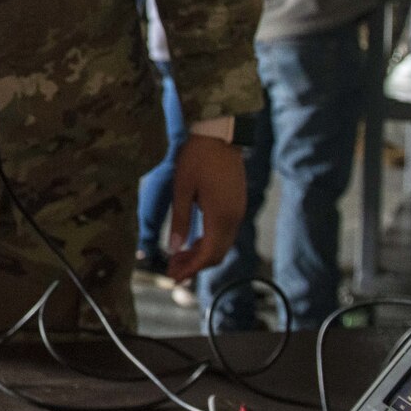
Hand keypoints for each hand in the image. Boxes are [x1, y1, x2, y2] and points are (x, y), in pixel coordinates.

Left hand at [165, 135, 246, 282]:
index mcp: (220, 216)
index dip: (191, 270)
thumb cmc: (197, 156)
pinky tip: (193, 240)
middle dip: (195, 266)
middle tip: (172, 269)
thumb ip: (180, 220)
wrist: (220, 133)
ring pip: (222, 244)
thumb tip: (175, 248)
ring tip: (179, 256)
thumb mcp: (182, 188)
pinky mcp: (237, 203)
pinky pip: (225, 232)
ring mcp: (238, 210)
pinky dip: (210, 241)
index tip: (174, 278)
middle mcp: (233, 217)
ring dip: (202, 254)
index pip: (208, 255)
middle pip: (218, 254)